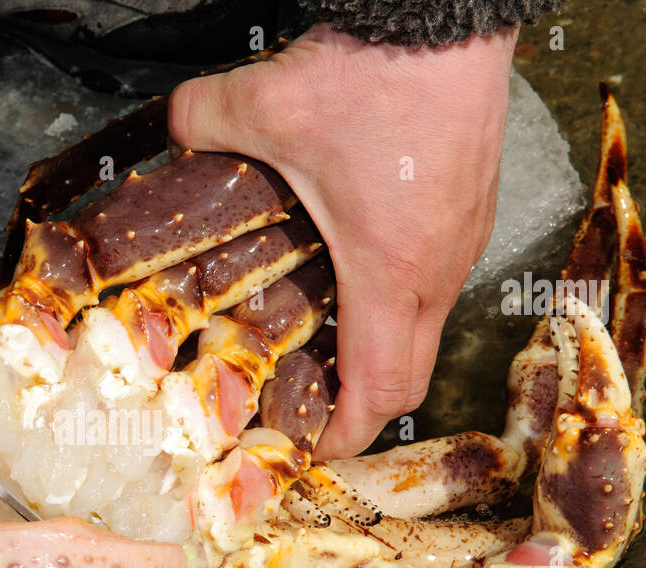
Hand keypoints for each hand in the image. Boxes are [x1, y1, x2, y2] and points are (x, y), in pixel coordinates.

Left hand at [169, 23, 515, 458]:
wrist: (453, 16)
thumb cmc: (378, 72)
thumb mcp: (266, 103)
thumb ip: (201, 124)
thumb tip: (173, 130)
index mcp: (389, 272)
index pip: (379, 390)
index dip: (344, 435)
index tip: (310, 447)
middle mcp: (437, 270)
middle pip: (410, 375)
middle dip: (361, 407)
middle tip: (309, 407)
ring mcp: (463, 242)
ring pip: (426, 329)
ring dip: (379, 351)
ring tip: (324, 345)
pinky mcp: (472, 211)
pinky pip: (438, 283)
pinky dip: (399, 303)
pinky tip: (356, 272)